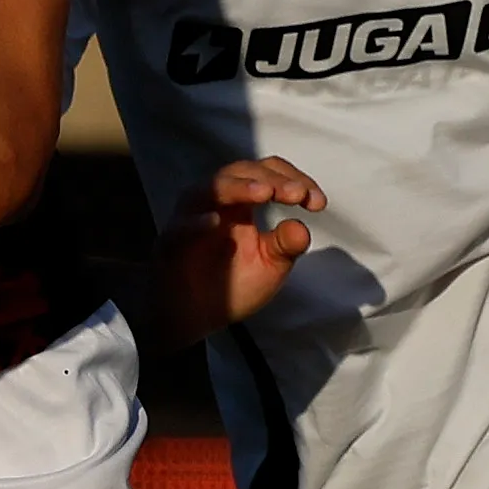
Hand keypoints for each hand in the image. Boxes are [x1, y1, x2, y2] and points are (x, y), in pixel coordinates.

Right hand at [156, 157, 324, 341]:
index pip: (267, 174)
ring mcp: (191, 220)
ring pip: (210, 189)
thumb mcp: (270, 266)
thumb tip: (303, 228)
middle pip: (241, 172)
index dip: (292, 180)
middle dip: (272, 180)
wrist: (193, 317)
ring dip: (238, 188)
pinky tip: (213, 223)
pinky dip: (195, 223)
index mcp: (241, 204)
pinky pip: (179, 228)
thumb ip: (286, 246)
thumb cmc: (230, 284)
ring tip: (264, 194)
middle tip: (296, 194)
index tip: (317, 203)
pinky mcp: (171, 244)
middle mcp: (216, 203)